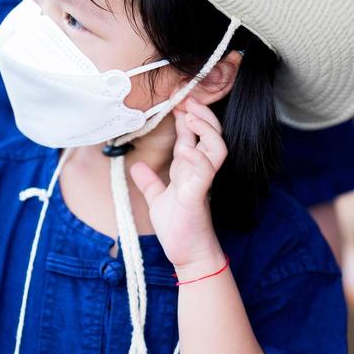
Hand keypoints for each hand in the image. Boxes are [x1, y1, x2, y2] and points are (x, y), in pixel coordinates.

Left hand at [130, 99, 226, 272]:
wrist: (189, 257)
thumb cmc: (179, 229)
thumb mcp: (158, 200)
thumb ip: (149, 182)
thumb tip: (136, 166)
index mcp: (189, 169)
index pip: (193, 134)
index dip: (187, 114)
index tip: (176, 96)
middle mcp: (199, 172)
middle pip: (211, 133)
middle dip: (201, 113)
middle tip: (186, 97)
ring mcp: (201, 183)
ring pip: (217, 147)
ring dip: (206, 129)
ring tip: (191, 114)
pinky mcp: (198, 197)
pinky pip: (204, 173)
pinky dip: (197, 158)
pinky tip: (186, 149)